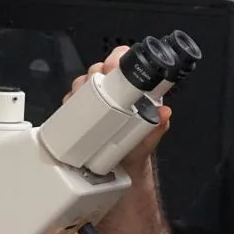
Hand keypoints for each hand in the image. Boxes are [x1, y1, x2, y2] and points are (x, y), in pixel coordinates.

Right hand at [65, 46, 171, 172]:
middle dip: (94, 74)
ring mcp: (95, 105)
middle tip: (95, 85)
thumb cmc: (136, 150)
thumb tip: (164, 113)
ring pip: (82, 84)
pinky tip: (71, 109)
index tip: (112, 67)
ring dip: (80, 88)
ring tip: (83, 98)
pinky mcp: (81, 116)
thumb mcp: (149, 139)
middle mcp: (112, 94)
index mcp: (131, 93)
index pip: (122, 65)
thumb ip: (158, 126)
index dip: (115, 60)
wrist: (122, 173)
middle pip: (98, 71)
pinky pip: (71, 103)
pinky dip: (69, 103)